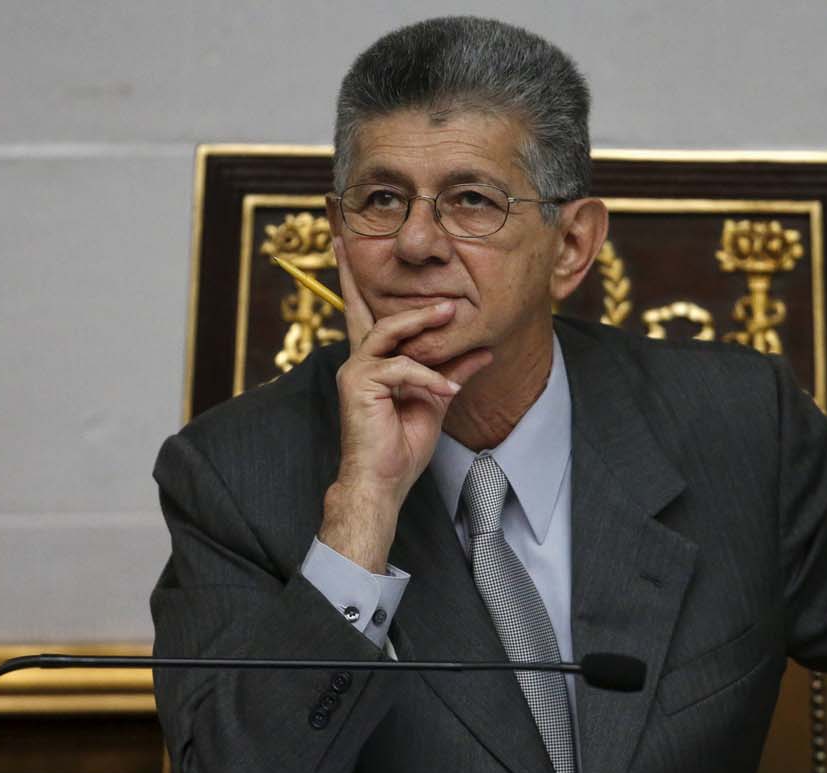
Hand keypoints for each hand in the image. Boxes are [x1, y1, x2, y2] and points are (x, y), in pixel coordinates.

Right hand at [318, 236, 490, 570]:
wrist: (381, 481)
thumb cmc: (402, 447)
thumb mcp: (436, 401)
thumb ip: (453, 373)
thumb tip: (483, 351)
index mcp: (373, 361)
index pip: (365, 311)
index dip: (358, 278)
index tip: (343, 238)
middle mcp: (358, 360)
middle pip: (372, 309)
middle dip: (396, 287)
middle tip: (435, 277)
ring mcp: (355, 370)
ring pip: (390, 331)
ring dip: (424, 322)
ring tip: (454, 313)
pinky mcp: (358, 384)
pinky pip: (400, 368)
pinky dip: (428, 378)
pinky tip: (446, 392)